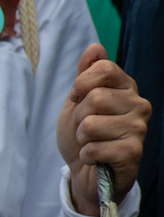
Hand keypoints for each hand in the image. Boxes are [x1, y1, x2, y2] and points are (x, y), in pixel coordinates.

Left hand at [57, 42, 149, 215]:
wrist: (84, 169)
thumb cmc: (82, 133)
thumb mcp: (77, 100)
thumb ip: (85, 74)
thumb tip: (96, 47)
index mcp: (125, 88)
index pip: (103, 68)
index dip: (80, 84)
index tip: (77, 98)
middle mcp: (138, 105)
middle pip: (94, 98)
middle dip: (77, 117)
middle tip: (83, 128)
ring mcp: (139, 129)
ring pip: (90, 124)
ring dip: (80, 138)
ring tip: (90, 142)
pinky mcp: (133, 152)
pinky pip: (94, 148)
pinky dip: (86, 155)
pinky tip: (95, 157)